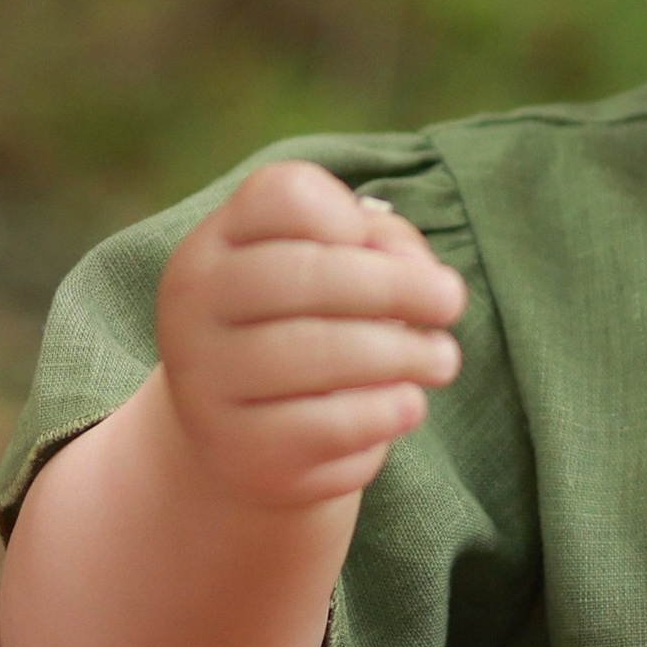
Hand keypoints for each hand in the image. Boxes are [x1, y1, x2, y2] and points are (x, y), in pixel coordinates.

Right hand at [154, 163, 465, 514]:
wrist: (249, 440)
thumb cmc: (311, 328)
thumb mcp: (337, 268)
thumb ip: (381, 244)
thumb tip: (417, 276)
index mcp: (215, 244)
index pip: (281, 196)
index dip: (344, 212)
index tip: (377, 245)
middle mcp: (194, 306)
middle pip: (304, 273)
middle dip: (396, 286)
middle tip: (451, 301)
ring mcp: (206, 381)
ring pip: (317, 352)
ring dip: (403, 352)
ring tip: (442, 359)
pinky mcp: (240, 450)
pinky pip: (328, 424)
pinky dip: (385, 410)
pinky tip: (409, 404)